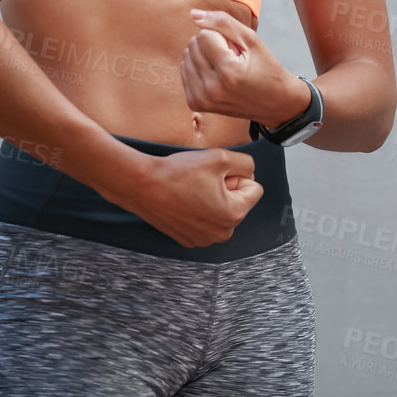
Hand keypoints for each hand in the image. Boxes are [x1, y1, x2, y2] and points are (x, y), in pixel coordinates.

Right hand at [112, 146, 262, 246]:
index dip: (237, 176)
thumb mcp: (221, 157)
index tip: (216, 174)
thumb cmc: (179, 172)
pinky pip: (205, 221)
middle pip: (238, 202)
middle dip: (226, 189)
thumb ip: (246, 163)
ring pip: (222, 211)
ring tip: (192, 190)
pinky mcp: (188, 239)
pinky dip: (198, 210)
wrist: (142, 185)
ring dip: (213, 199)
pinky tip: (183, 200)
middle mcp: (221, 233)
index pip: (254, 188)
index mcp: (234, 215)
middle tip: (203, 181)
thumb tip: (250, 173)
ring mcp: (203, 239)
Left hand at [180, 9, 311, 127]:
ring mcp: (201, 99)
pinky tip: (216, 76)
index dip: (222, 37)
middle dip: (212, 45)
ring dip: (204, 56)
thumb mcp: (252, 40)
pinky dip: (199, 68)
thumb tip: (193, 14)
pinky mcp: (195, 103)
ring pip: (187, 56)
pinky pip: (185, 71)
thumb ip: (223, 22)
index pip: (204, 34)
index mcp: (228, 72)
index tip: (237, 51)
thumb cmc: (266, 68)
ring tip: (225, 68)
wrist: (274, 102)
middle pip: (193, 45)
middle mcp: (211, 89)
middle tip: (233, 59)